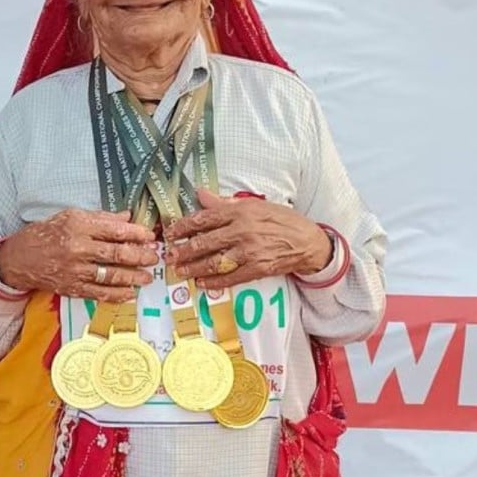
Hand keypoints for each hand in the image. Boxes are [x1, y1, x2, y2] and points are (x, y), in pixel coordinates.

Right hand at [0, 209, 158, 302]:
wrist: (19, 258)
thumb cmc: (45, 233)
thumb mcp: (70, 216)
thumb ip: (100, 218)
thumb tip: (127, 217)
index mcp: (78, 226)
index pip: (114, 230)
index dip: (136, 234)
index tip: (150, 236)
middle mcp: (78, 248)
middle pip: (116, 253)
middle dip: (139, 256)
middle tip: (154, 257)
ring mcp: (76, 270)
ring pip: (111, 275)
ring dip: (133, 277)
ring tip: (147, 277)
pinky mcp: (72, 287)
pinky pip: (99, 293)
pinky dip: (117, 294)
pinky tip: (130, 294)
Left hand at [163, 189, 331, 289]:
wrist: (307, 241)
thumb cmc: (280, 220)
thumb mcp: (254, 205)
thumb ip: (224, 202)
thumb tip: (200, 194)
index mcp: (240, 212)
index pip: (204, 219)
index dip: (183, 227)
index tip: (169, 233)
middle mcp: (242, 231)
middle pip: (205, 242)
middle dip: (183, 251)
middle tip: (170, 256)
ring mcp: (249, 252)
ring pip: (214, 262)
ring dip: (194, 268)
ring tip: (180, 272)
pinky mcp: (257, 269)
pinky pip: (230, 278)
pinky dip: (214, 282)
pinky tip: (202, 283)